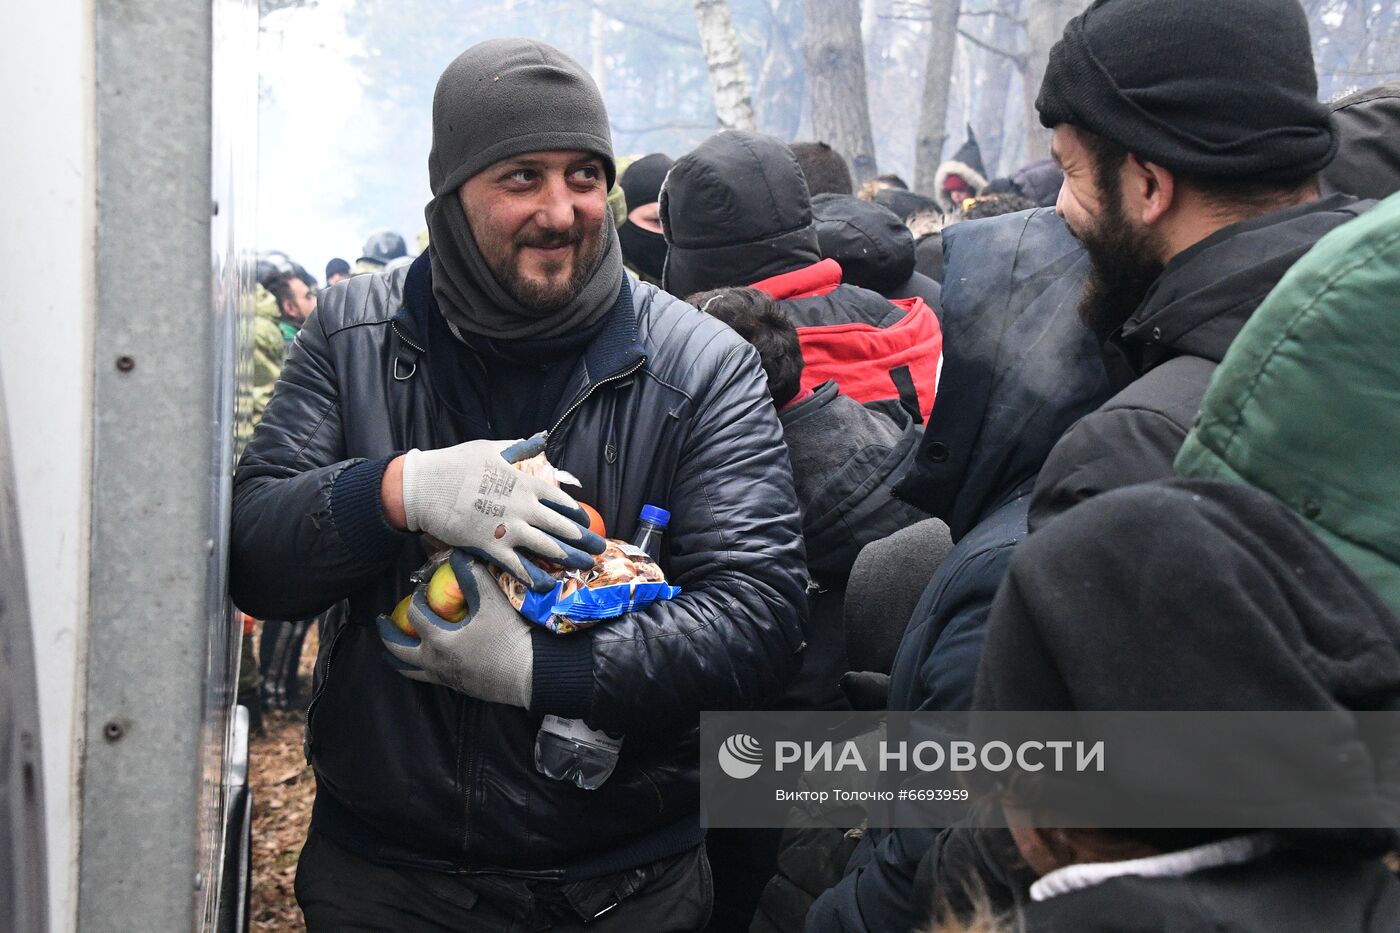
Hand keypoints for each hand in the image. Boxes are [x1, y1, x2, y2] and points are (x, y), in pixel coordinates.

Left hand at [378, 552, 535, 707]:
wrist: (529, 674)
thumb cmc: (509, 637)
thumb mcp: (492, 602)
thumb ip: (473, 576)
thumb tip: (457, 555)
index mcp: (438, 639)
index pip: (415, 615)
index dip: (416, 598)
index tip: (422, 590)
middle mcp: (434, 661)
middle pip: (398, 649)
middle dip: (387, 633)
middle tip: (381, 621)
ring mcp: (444, 677)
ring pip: (409, 670)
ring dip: (396, 658)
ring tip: (389, 652)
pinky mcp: (457, 687)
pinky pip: (427, 679)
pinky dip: (417, 669)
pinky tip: (422, 663)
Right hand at [399, 433, 603, 590]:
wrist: (427, 487)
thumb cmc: (457, 464)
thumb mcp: (492, 449)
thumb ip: (520, 448)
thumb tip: (540, 438)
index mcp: (525, 483)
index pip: (560, 500)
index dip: (576, 513)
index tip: (586, 521)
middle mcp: (523, 507)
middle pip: (561, 526)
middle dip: (583, 539)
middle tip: (599, 549)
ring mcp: (508, 529)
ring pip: (547, 547)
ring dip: (569, 558)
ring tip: (585, 566)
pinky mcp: (491, 547)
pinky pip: (518, 565)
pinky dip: (534, 576)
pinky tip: (548, 584)